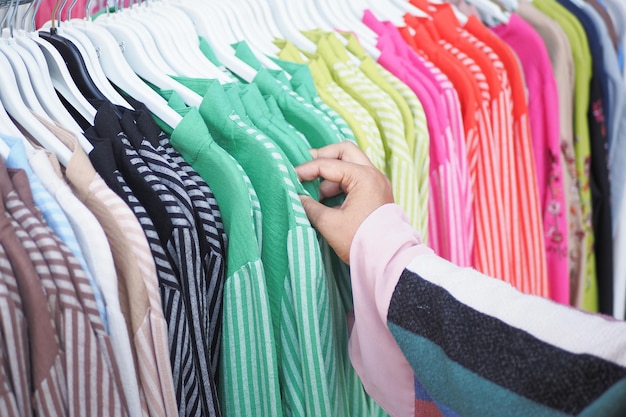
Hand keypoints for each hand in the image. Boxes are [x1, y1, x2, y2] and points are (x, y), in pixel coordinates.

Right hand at [295, 142, 393, 263]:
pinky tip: (326, 200)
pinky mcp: (376, 194)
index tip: (291, 177)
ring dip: (331, 174)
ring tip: (315, 194)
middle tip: (305, 169)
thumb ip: (310, 206)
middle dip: (323, 158)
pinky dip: (339, 184)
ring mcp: (377, 184)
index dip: (306, 169)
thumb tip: (297, 197)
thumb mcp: (330, 224)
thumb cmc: (361, 241)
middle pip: (344, 152)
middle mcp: (373, 175)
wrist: (387, 261)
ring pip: (350, 165)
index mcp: (364, 177)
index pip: (328, 164)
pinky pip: (355, 180)